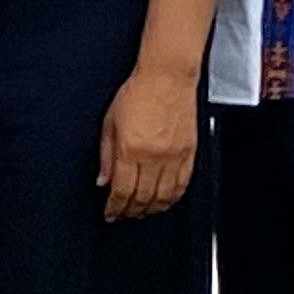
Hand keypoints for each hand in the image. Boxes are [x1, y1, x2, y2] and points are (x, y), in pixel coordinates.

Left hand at [95, 65, 201, 221]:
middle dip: (132, 211)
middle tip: (124, 216)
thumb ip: (106, 155)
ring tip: (142, 213)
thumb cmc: (137, 93)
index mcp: (131, 150)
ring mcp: (174, 156)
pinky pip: (183, 184)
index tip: (110, 214)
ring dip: (152, 208)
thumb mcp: (110, 123)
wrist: (168, 77)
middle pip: (143, 197)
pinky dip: (173, 197)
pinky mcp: (190, 153)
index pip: (122, 191)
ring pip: (165, 195)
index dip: (115, 207)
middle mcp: (154, 157)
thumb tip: (103, 181)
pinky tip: (165, 201)